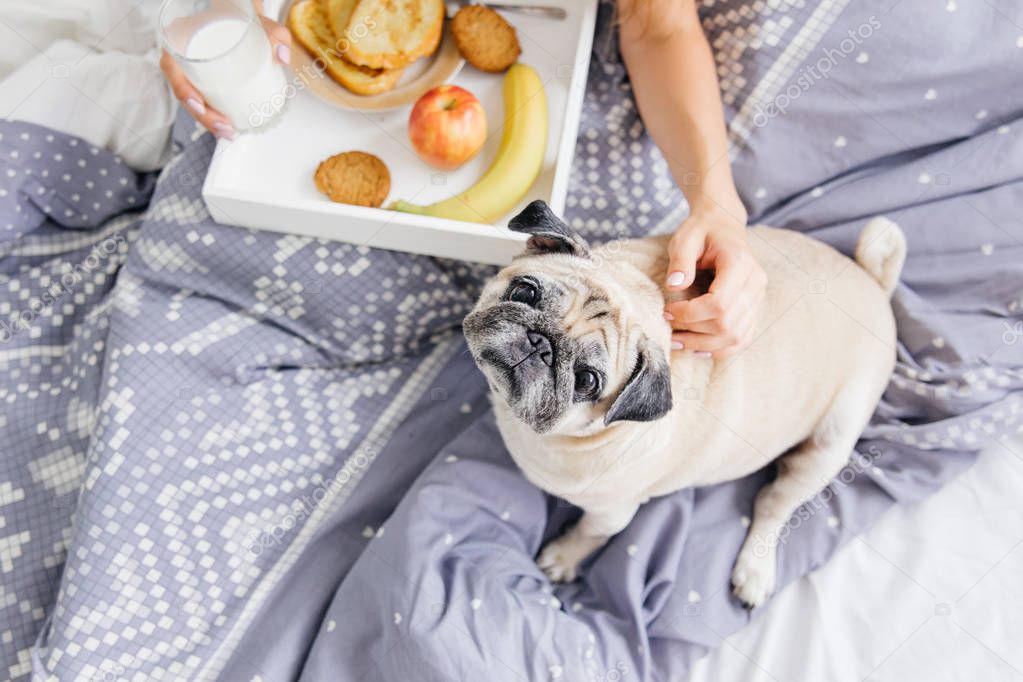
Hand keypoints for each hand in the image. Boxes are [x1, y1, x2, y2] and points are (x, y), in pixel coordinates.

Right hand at [159, 9, 291, 138]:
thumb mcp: (260, 23)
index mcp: (184, 38)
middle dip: (202, 116)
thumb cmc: (243, 18)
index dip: (182, 88)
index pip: (171, 67)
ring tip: (229, 132)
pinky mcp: (205, 82)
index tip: (199, 104)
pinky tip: (228, 129)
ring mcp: (194, 72)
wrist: (241, 17)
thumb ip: (274, 34)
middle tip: (226, 128)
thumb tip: (283, 56)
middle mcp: (185, 57)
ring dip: (208, 121)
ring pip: (193, 101)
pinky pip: (204, 101)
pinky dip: (213, 116)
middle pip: (184, 92)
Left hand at [662, 207, 766, 357]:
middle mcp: (755, 282)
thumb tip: (674, 286)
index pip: (719, 303)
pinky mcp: (755, 308)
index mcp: (740, 263)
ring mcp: (758, 297)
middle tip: (668, 327)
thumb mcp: (685, 238)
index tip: (667, 311)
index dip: (690, 314)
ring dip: (704, 344)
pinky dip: (721, 348)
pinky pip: (744, 338)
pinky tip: (698, 348)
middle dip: (694, 331)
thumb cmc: (701, 232)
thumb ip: (680, 260)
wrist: (723, 226)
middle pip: (727, 323)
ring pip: (736, 336)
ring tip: (677, 341)